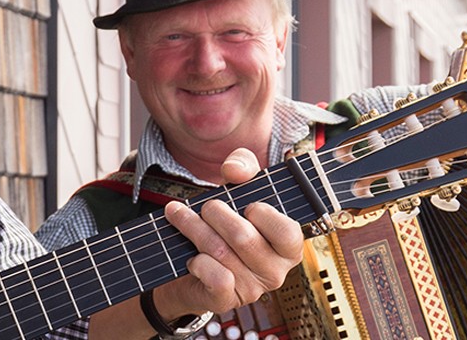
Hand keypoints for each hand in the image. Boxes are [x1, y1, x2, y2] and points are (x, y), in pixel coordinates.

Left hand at [157, 148, 304, 315]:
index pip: (287, 232)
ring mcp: (251, 289)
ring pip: (220, 252)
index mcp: (288, 246)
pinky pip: (215, 277)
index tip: (247, 205)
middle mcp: (275, 272)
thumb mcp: (237, 188)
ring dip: (193, 228)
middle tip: (203, 206)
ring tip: (178, 216)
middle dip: (215, 213)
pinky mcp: (226, 301)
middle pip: (243, 237)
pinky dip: (197, 261)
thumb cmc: (222, 223)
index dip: (264, 215)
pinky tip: (191, 255)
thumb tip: (235, 170)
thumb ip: (243, 166)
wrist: (190, 265)